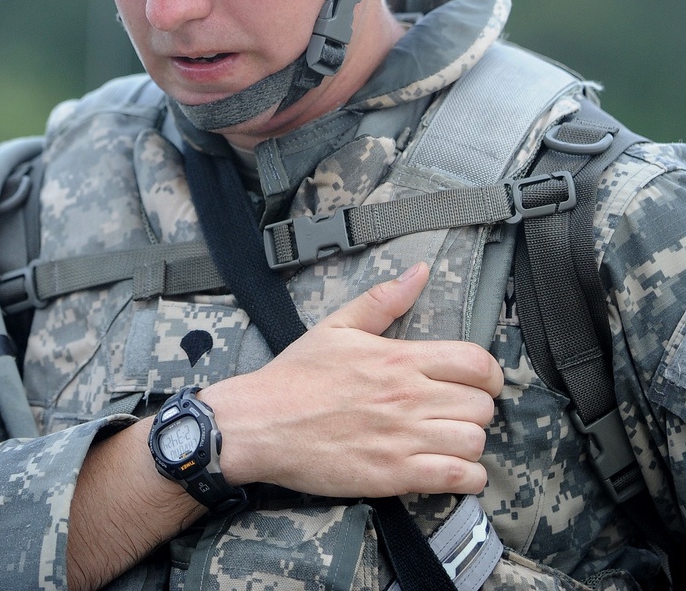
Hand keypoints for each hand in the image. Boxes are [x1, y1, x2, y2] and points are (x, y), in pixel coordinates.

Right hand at [200, 262, 503, 498]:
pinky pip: (457, 479)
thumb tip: (419, 271)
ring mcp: (403, 439)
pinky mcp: (394, 475)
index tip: (482, 381)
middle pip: (481, 405)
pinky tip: (452, 469)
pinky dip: (467, 477)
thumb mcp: (336, 326)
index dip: (490, 373)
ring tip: (451, 439)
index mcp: (398, 358)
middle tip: (458, 411)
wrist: (261, 424)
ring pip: (474, 441)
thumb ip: (383, 300)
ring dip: (470, 442)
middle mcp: (408, 397)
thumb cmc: (296, 376)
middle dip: (477, 408)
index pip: (475, 362)